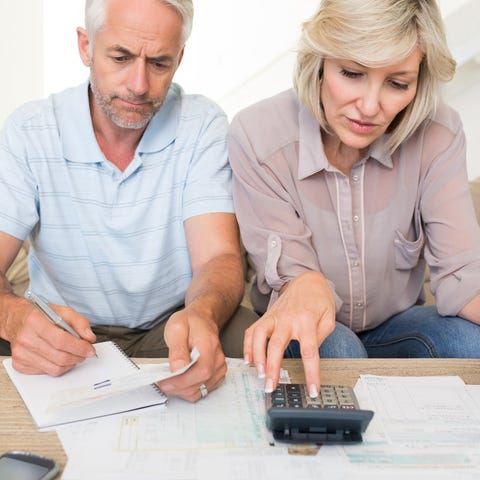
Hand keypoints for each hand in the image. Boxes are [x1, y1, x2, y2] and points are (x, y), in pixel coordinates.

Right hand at [6, 299, 96, 375]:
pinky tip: (60, 357)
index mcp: (35, 321)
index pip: (61, 340)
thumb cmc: (39, 315)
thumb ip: (79, 322)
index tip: (90, 349)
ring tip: (75, 355)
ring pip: (54, 368)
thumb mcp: (62, 310)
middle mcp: (25, 339)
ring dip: (70, 363)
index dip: (79, 347)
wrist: (16, 320)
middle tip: (85, 352)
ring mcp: (20, 353)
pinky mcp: (19, 364)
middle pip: (59, 357)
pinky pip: (46, 372)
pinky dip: (59, 367)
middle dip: (78, 357)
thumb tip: (89, 337)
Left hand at [157, 307, 226, 401]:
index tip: (164, 382)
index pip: (202, 371)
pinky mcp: (217, 375)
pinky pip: (201, 391)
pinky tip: (181, 379)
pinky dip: (188, 389)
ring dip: (181, 390)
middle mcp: (218, 358)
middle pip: (199, 384)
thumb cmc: (190, 322)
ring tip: (170, 379)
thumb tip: (177, 369)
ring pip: (199, 391)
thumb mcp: (176, 328)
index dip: (182, 381)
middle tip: (162, 381)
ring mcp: (219, 368)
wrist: (202, 319)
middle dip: (177, 387)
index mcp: (209, 344)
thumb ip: (177, 349)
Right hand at [244, 271, 334, 396]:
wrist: (306, 281)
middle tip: (271, 386)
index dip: (311, 373)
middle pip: (277, 345)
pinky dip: (247, 345)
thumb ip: (321, 336)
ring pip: (259, 336)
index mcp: (307, 321)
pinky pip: (252, 331)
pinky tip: (248, 360)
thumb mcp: (330, 317)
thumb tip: (309, 354)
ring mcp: (274, 317)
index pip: (309, 351)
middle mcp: (288, 319)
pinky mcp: (266, 317)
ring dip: (256, 356)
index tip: (312, 390)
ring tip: (258, 373)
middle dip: (272, 368)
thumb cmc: (319, 300)